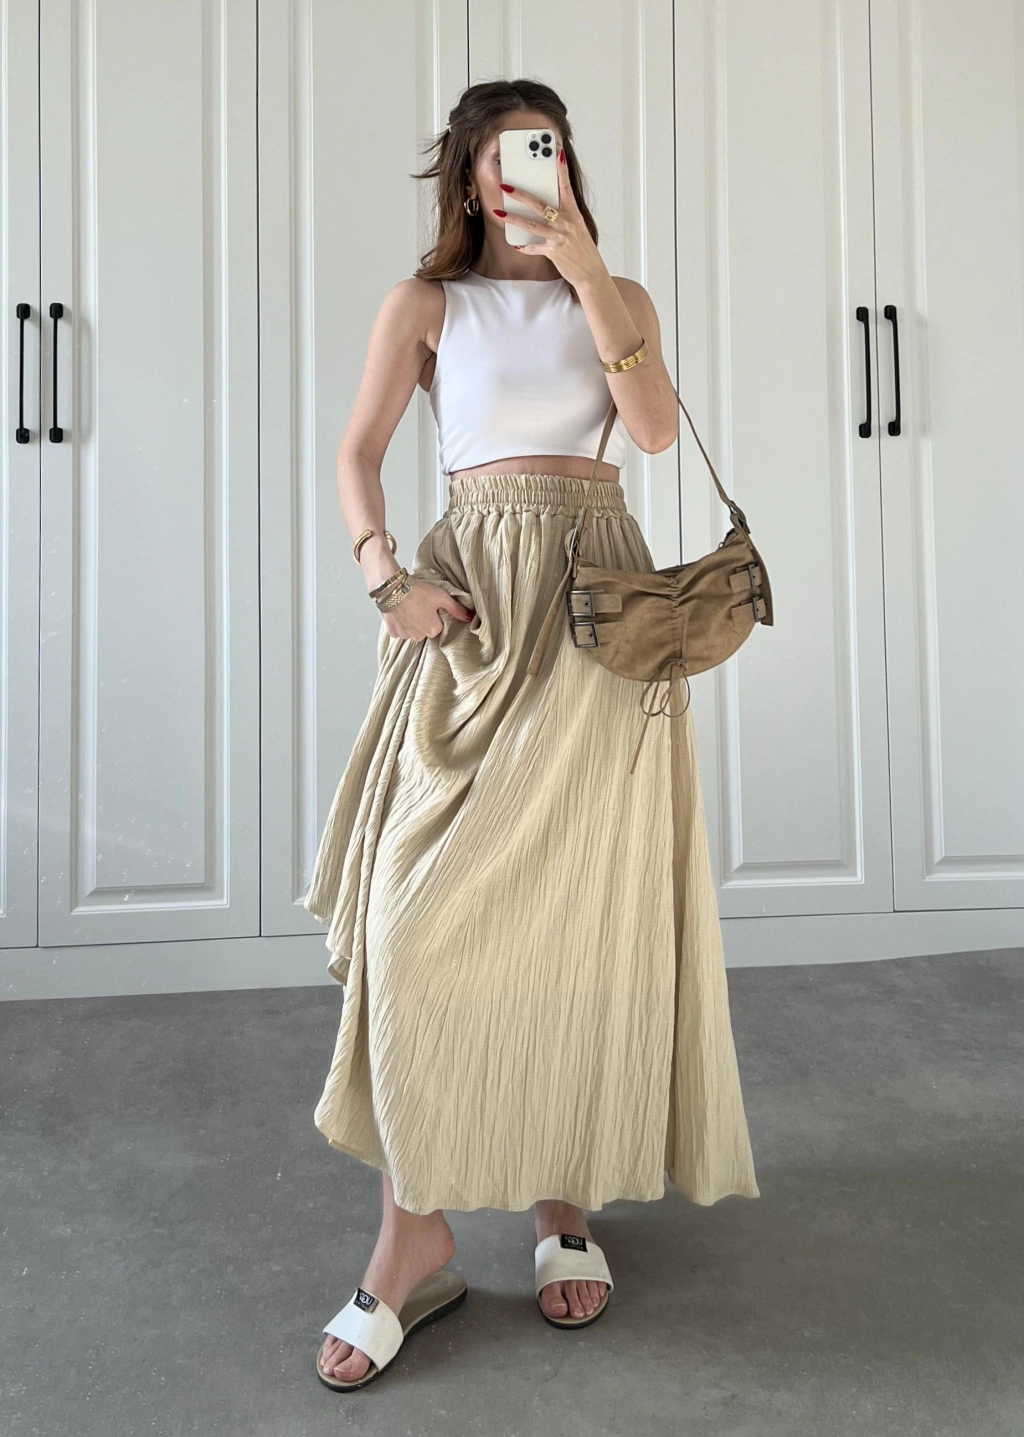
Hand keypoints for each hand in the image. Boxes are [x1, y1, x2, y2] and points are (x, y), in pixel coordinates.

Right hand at [380, 580, 474, 641]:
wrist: (392, 588)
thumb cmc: (418, 591)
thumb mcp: (442, 597)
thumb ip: (456, 609)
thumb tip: (470, 617)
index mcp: (433, 630)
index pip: (438, 625)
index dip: (435, 614)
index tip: (430, 605)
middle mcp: (419, 637)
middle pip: (425, 629)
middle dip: (423, 619)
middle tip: (419, 604)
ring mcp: (404, 635)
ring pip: (412, 630)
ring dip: (411, 622)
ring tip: (409, 606)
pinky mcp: (392, 632)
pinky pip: (399, 629)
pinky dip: (400, 622)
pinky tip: (400, 611)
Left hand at [498, 148, 606, 288]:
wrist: (590, 272)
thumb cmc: (582, 248)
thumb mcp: (577, 226)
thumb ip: (563, 214)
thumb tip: (546, 206)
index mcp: (573, 213)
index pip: (566, 186)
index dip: (561, 170)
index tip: (557, 153)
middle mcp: (566, 222)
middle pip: (540, 204)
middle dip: (521, 195)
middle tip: (506, 186)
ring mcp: (559, 237)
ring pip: (532, 225)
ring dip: (514, 219)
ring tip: (499, 213)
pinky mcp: (553, 252)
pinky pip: (534, 247)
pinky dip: (525, 246)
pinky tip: (516, 244)